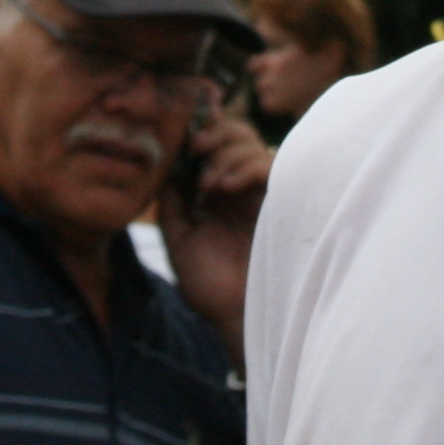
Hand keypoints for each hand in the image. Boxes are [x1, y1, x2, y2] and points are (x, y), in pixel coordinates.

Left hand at [157, 102, 274, 353]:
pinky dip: (246, 167)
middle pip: (233, 133)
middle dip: (212, 133)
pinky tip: (226, 187)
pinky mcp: (279, 201)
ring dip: (224, 153)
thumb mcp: (180, 239)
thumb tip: (165, 168)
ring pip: (248, 143)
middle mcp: (239, 187)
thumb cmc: (211, 286)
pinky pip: (268, 164)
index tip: (182, 128)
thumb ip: (172, 204)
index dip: (200, 128)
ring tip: (209, 184)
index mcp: (216, 192)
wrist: (237, 316)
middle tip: (195, 147)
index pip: (211, 146)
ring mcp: (259, 192)